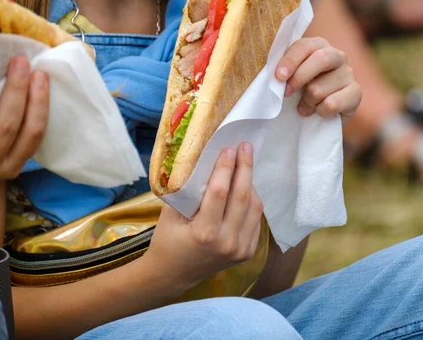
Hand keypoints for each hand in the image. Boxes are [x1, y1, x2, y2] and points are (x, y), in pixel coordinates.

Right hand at [144, 143, 262, 290]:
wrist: (173, 275)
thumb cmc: (167, 241)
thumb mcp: (170, 215)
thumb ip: (188, 191)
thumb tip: (204, 160)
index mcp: (205, 234)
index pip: (220, 192)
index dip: (226, 168)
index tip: (228, 148)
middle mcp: (227, 242)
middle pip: (242, 196)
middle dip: (245, 167)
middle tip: (245, 147)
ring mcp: (240, 249)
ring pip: (255, 207)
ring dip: (250, 182)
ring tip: (244, 164)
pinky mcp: (248, 252)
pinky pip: (256, 219)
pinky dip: (252, 200)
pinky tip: (245, 187)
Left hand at [276, 37, 361, 123]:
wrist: (322, 116)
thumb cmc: (301, 92)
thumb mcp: (290, 78)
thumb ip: (285, 71)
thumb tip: (276, 75)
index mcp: (318, 46)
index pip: (304, 46)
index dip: (290, 60)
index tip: (278, 77)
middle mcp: (338, 56)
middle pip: (321, 59)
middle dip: (299, 77)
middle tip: (287, 93)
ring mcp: (349, 73)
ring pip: (321, 88)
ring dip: (307, 102)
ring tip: (305, 106)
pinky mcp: (356, 93)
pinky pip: (332, 104)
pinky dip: (320, 112)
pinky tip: (320, 111)